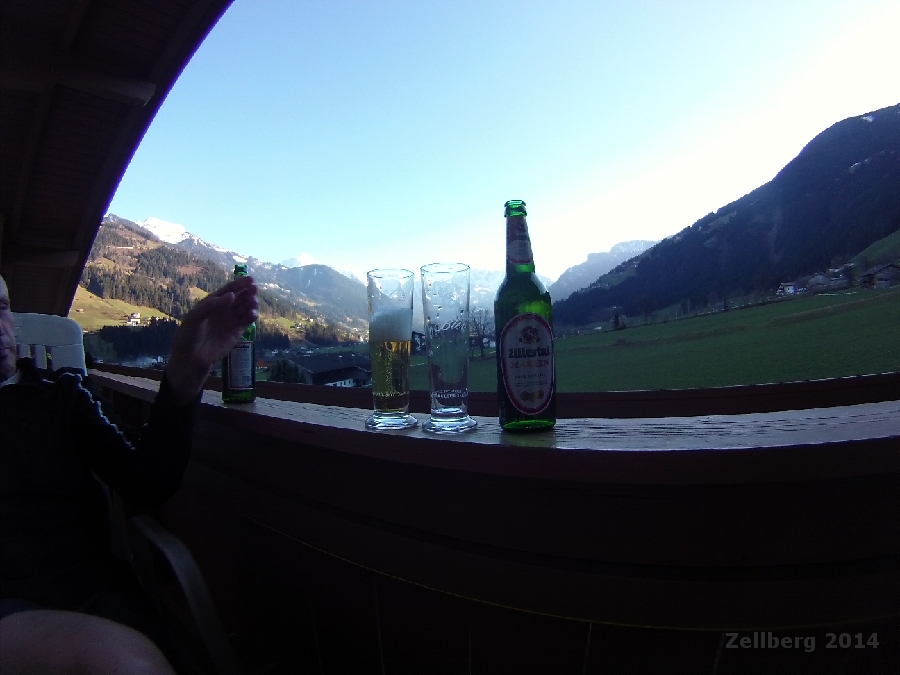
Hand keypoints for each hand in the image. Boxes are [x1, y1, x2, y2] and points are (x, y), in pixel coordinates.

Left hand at [164, 276, 258, 404]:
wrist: (191, 360)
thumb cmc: (188, 337)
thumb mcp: (195, 318)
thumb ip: (212, 305)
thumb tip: (232, 296)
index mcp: (211, 303)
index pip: (227, 290)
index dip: (239, 284)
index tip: (250, 280)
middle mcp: (223, 310)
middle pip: (239, 297)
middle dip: (247, 292)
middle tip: (254, 289)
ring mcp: (230, 321)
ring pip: (245, 308)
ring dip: (251, 303)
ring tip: (253, 302)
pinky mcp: (237, 333)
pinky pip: (247, 321)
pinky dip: (252, 316)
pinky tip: (253, 313)